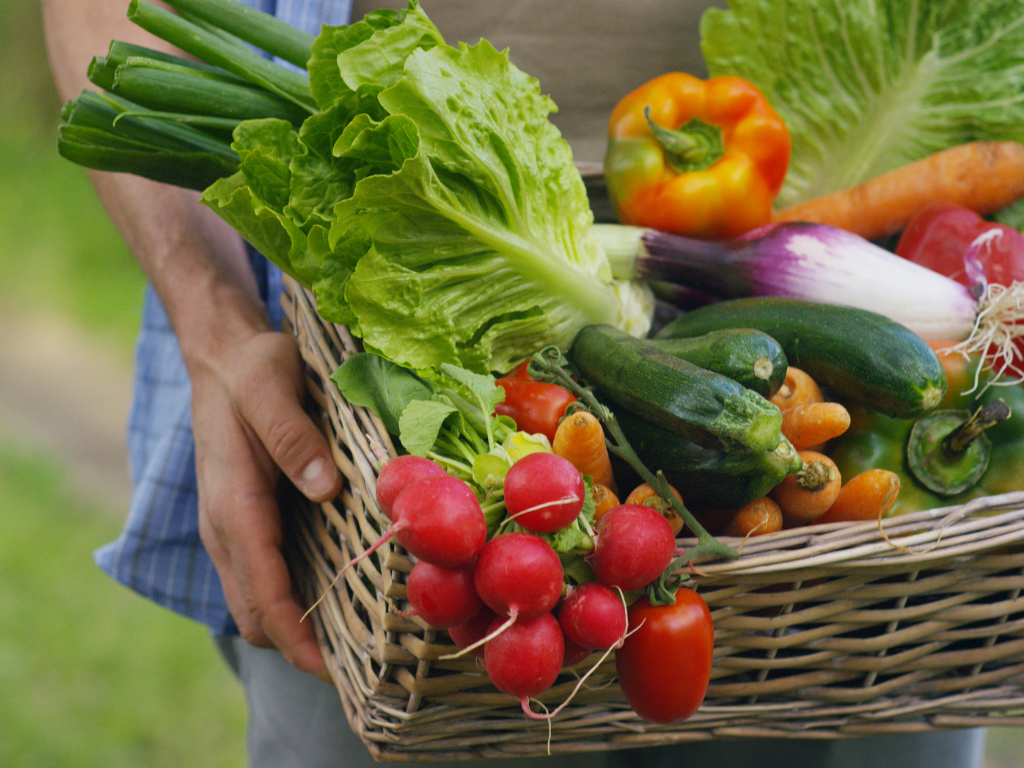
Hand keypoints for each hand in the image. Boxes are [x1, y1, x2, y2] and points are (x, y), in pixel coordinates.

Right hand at [192, 328, 341, 678]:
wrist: (223, 355)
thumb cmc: (251, 368)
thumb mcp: (271, 386)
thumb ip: (292, 435)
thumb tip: (324, 488)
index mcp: (233, 504)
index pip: (261, 592)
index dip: (295, 638)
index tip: (334, 669)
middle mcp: (226, 527)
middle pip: (256, 613)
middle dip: (299, 646)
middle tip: (361, 660)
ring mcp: (232, 528)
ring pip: (257, 601)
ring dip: (296, 627)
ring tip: (356, 638)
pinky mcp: (246, 520)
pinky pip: (265, 576)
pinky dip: (292, 599)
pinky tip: (337, 593)